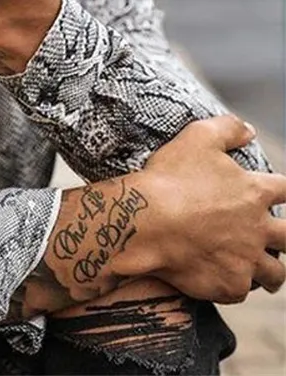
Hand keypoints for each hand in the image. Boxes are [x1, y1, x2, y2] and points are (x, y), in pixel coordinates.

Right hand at [116, 116, 285, 302]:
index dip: (283, 190)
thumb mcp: (197, 138)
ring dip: (269, 271)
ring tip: (261, 272)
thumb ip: (227, 128)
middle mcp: (258, 228)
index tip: (276, 193)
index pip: (285, 190)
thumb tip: (249, 130)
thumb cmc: (169, 178)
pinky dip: (233, 285)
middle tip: (277, 238)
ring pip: (274, 273)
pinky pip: (240, 290)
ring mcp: (246, 259)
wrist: (147, 221)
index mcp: (253, 192)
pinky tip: (222, 279)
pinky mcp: (231, 284)